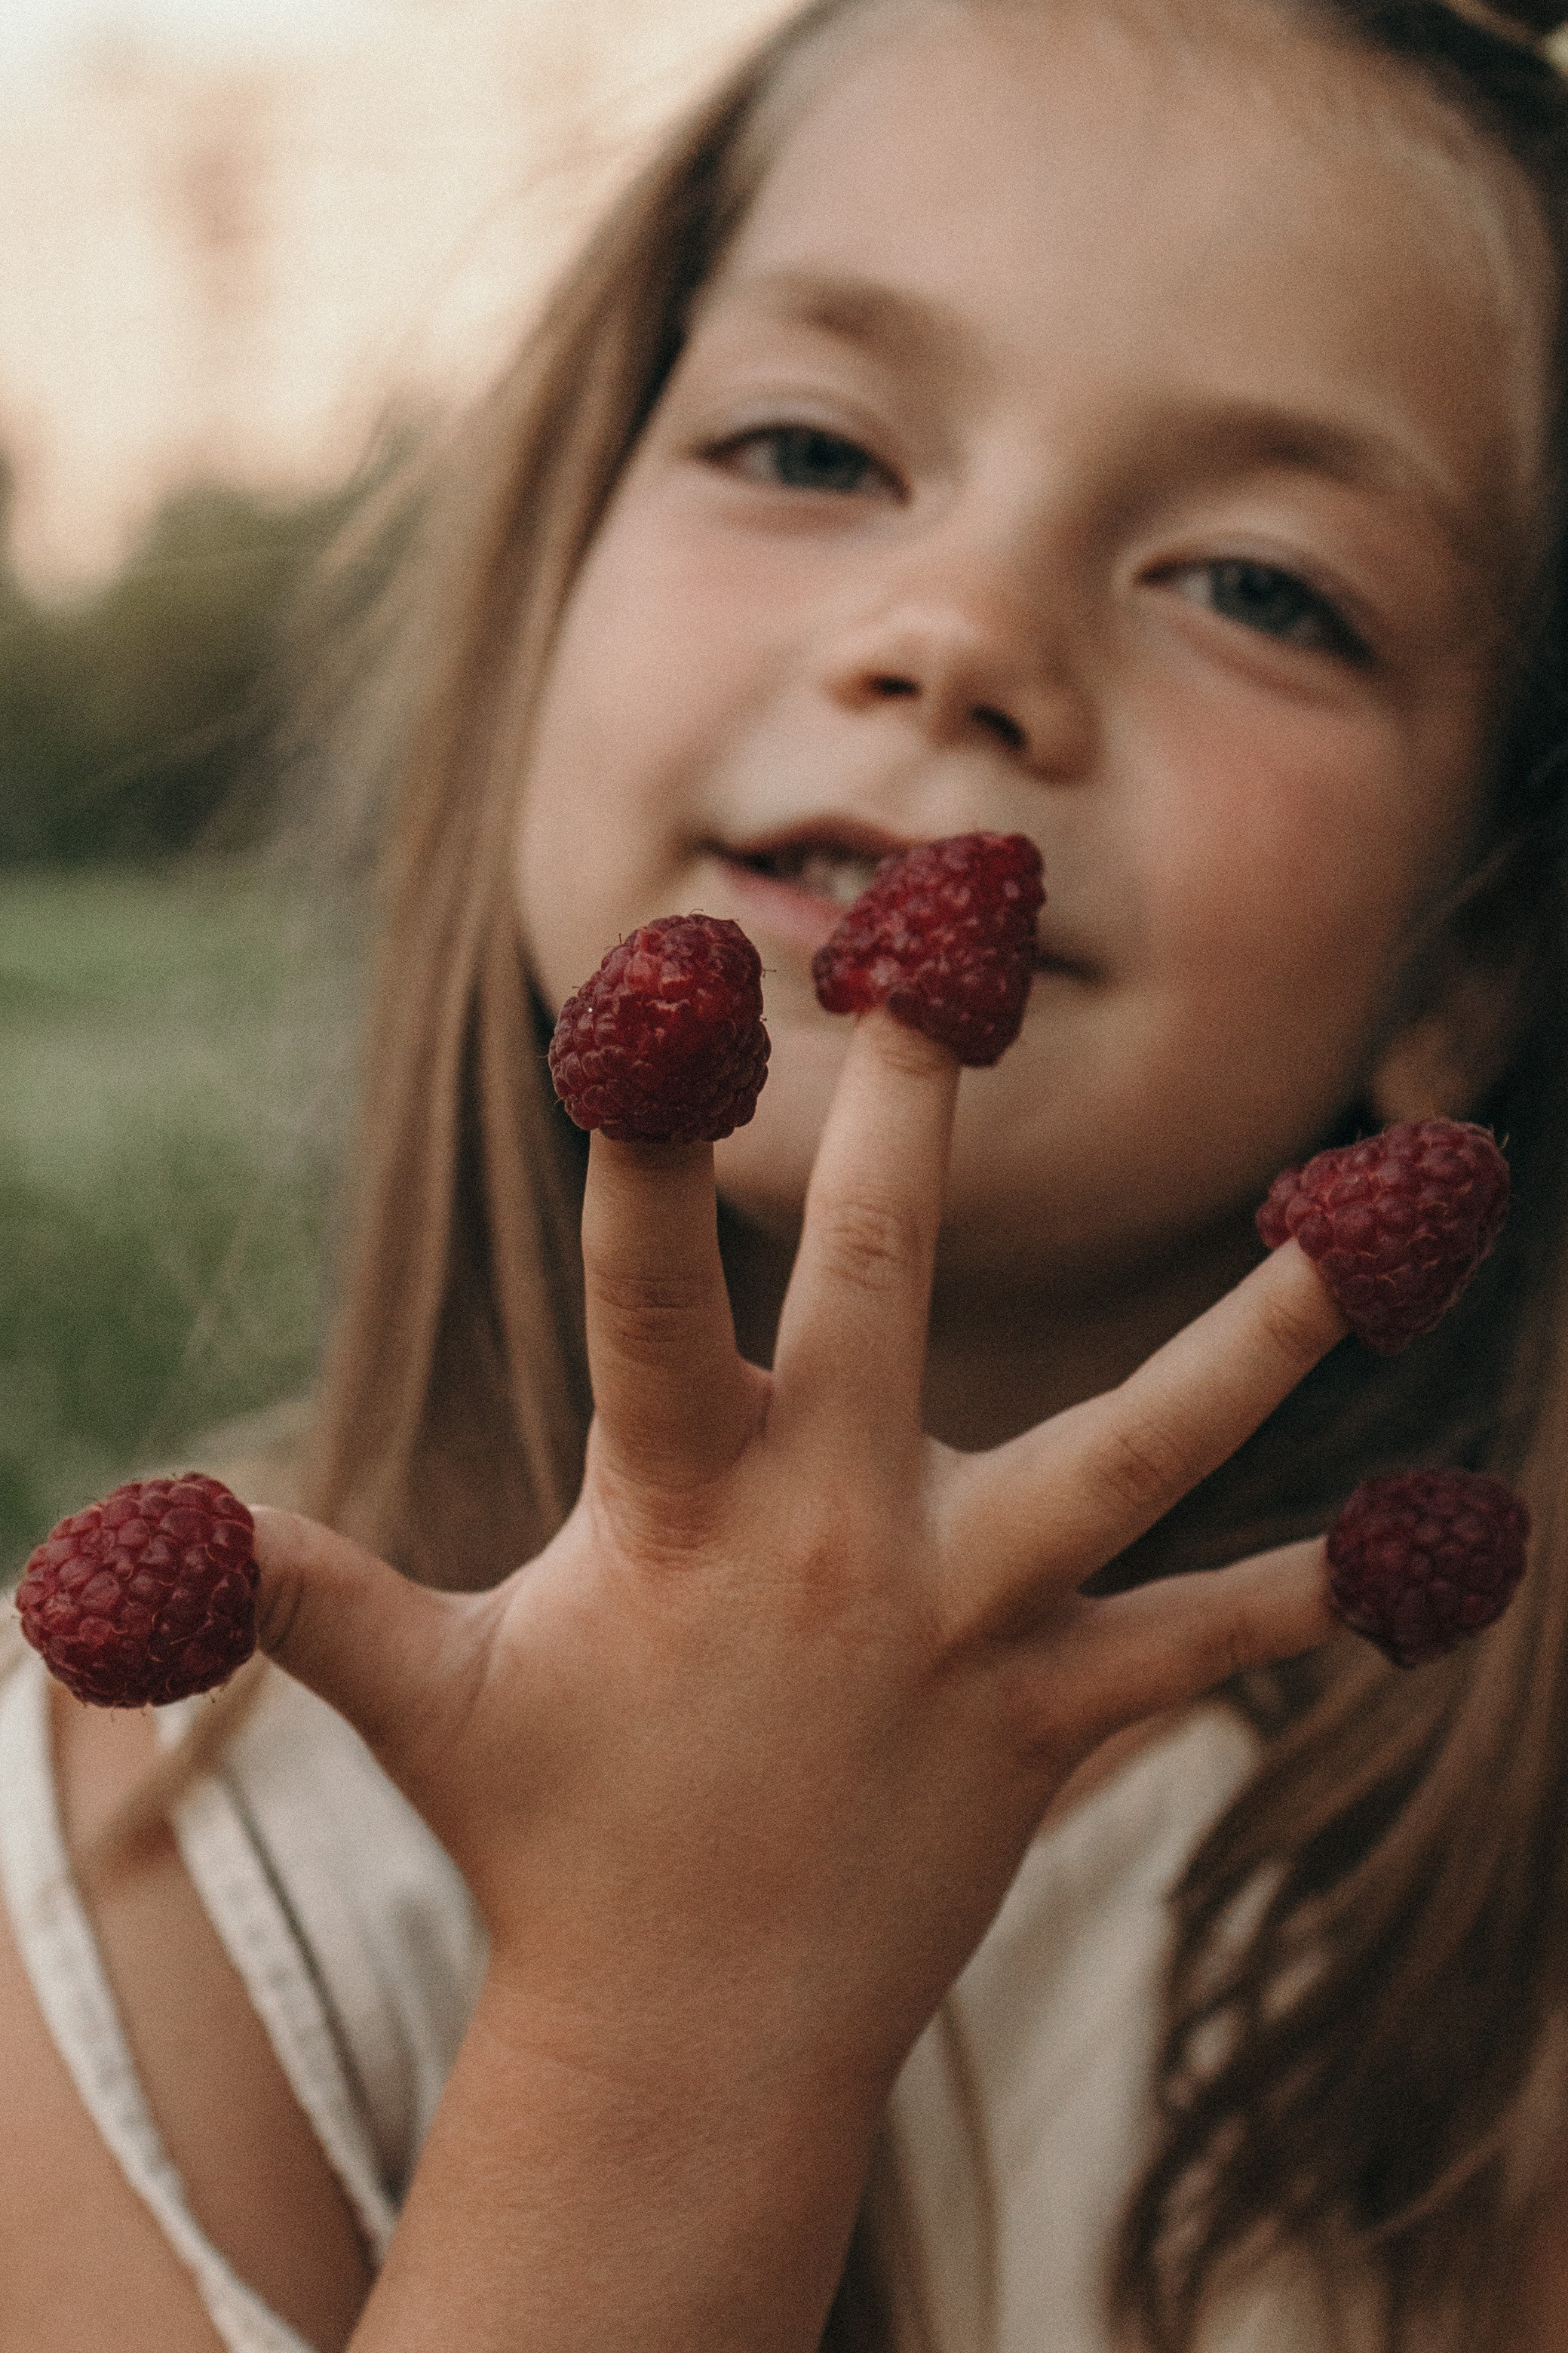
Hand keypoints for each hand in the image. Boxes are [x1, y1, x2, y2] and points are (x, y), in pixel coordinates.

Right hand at [251, 1009, 1342, 2349]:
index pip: (641, 1287)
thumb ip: (300, 1593)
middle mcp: (838, 1538)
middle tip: (949, 912)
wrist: (694, 2041)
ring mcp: (971, 1628)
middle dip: (900, 1099)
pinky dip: (1321, 1593)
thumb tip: (110, 1541)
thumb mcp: (424, 1697)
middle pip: (879, 1279)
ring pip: (1145, 1450)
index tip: (664, 965)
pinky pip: (1213, 1641)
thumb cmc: (554, 1833)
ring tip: (1387, 1212)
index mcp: (680, 1507)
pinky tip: (1451, 1542)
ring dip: (1264, 1331)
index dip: (640, 1132)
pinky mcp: (1061, 1715)